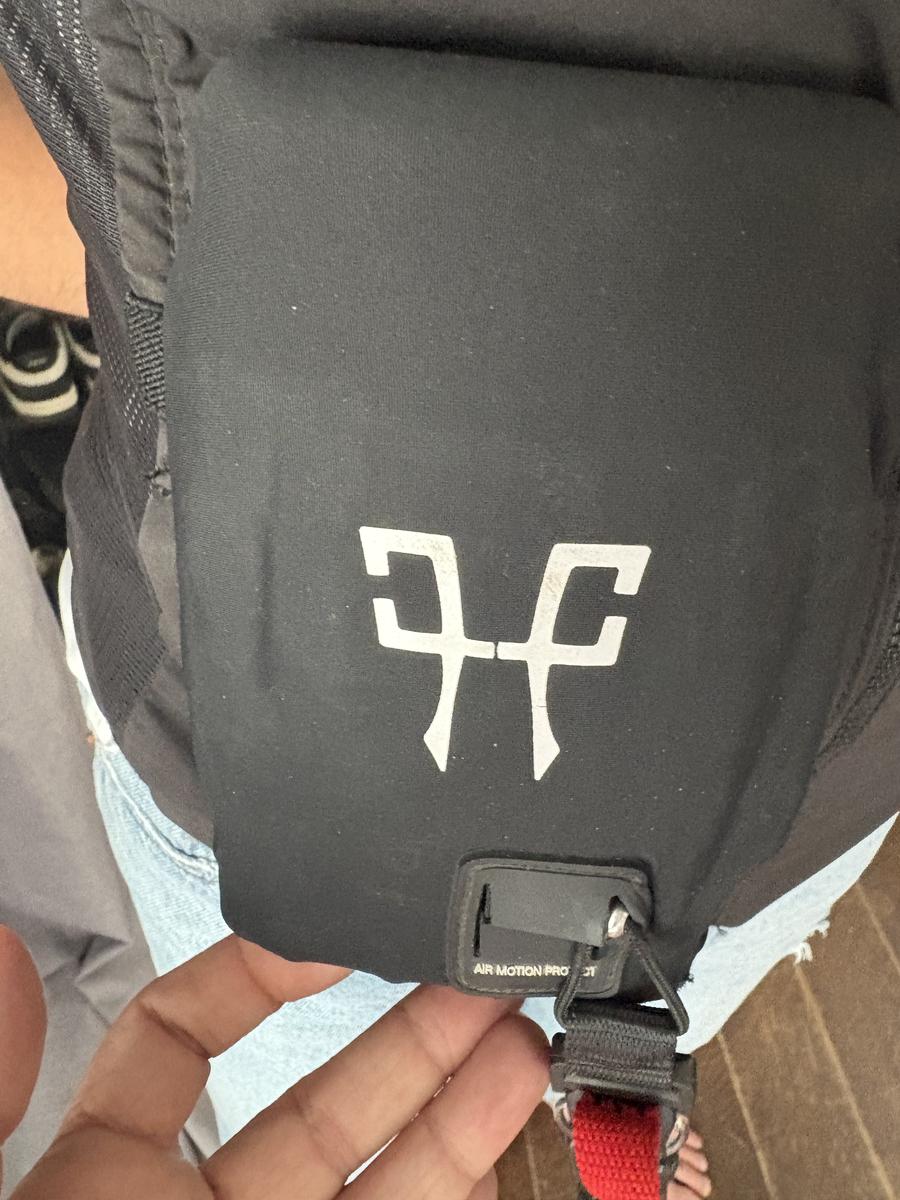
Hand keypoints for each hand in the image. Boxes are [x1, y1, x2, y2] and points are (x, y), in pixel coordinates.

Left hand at [0, 926, 547, 1198]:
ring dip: (459, 1109)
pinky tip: (511, 1149)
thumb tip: (1, 950)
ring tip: (522, 1043)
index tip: (333, 938)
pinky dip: (468, 1193)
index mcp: (109, 1189)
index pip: (180, 1047)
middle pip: (320, 1105)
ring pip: (388, 1184)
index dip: (257, 977)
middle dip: (404, 1037)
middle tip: (475, 983)